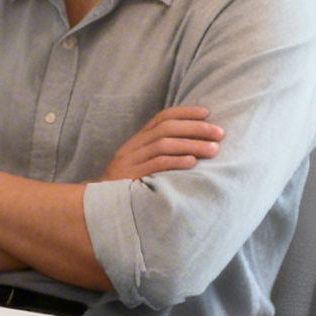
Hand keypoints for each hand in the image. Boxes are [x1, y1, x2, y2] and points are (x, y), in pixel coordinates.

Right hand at [96, 105, 223, 182]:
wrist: (96, 203)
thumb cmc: (127, 184)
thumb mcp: (140, 163)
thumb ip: (159, 153)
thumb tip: (192, 145)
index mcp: (137, 140)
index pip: (162, 117)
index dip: (185, 112)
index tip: (207, 113)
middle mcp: (133, 146)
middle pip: (166, 128)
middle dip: (196, 128)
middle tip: (219, 133)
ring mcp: (131, 161)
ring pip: (164, 144)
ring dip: (192, 144)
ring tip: (214, 149)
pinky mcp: (131, 177)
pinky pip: (156, 164)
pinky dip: (176, 161)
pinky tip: (193, 162)